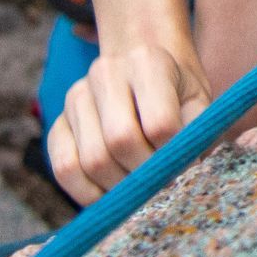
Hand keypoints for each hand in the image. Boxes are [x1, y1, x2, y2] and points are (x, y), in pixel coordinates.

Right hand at [49, 42, 212, 204]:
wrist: (141, 65)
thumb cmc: (175, 89)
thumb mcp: (198, 100)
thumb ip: (197, 132)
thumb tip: (187, 171)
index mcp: (148, 63)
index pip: (159, 124)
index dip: (173, 156)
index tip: (183, 166)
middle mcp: (106, 74)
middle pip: (121, 142)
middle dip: (145, 174)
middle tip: (160, 182)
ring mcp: (76, 97)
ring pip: (92, 161)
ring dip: (119, 186)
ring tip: (139, 186)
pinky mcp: (58, 123)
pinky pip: (64, 169)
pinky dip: (87, 192)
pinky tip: (110, 192)